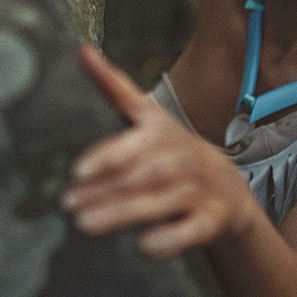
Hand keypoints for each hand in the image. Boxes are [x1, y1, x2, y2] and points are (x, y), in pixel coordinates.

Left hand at [62, 44, 260, 258]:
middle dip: (104, 190)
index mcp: (161, 131)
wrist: (227, 186)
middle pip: (142, 174)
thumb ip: (114, 87)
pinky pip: (192, 230)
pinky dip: (171, 238)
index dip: (107, 156)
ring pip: (160, 201)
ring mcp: (198, 189)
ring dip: (123, 212)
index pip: (133, 142)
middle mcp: (181, 158)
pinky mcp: (211, 219)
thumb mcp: (147, 116)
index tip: (78, 170)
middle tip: (69, 203)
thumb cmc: (171, 149)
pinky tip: (146, 246)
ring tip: (86, 224)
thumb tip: (82, 49)